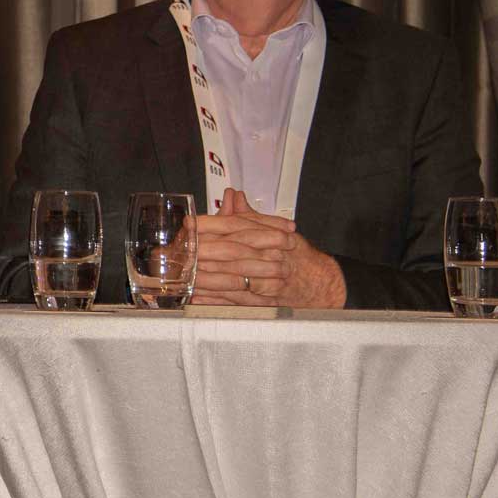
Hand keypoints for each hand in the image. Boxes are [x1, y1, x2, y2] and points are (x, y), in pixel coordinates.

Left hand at [192, 188, 346, 307]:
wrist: (318, 281)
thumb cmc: (294, 253)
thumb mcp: (275, 230)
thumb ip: (249, 215)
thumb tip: (232, 195)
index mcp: (269, 235)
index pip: (235, 226)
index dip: (210, 224)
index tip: (189, 223)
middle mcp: (269, 256)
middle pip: (230, 251)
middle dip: (201, 251)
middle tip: (178, 250)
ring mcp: (268, 280)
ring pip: (231, 277)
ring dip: (203, 276)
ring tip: (180, 273)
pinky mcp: (265, 301)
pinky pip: (235, 300)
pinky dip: (214, 299)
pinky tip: (195, 296)